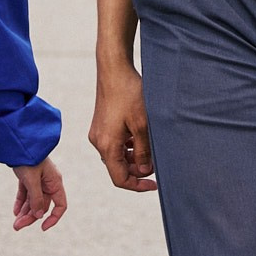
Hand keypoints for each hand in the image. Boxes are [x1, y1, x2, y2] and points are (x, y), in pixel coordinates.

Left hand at [11, 158, 67, 231]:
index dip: (53, 218)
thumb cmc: (28, 158)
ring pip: (33, 201)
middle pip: (42, 206)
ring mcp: (38, 180)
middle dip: (31, 217)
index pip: (60, 205)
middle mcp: (48, 182)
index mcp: (55, 182)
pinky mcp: (28, 177)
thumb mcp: (31, 180)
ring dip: (24, 212)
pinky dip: (21, 202)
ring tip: (14, 223)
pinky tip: (15, 211)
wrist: (18, 142)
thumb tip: (38, 216)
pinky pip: (26, 194)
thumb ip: (36, 199)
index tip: (42, 228)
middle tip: (17, 227)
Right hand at [88, 61, 156, 191]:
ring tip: (151, 148)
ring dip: (134, 157)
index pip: (120, 179)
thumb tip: (146, 171)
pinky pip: (114, 143)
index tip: (155, 185)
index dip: (138, 185)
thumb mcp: (143, 125)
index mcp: (107, 145)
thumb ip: (144, 151)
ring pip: (117, 155)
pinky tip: (140, 136)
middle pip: (118, 168)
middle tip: (156, 163)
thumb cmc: (129, 94)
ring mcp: (98, 132)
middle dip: (138, 169)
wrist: (114, 69)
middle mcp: (98, 142)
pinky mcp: (101, 124)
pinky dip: (128, 146)